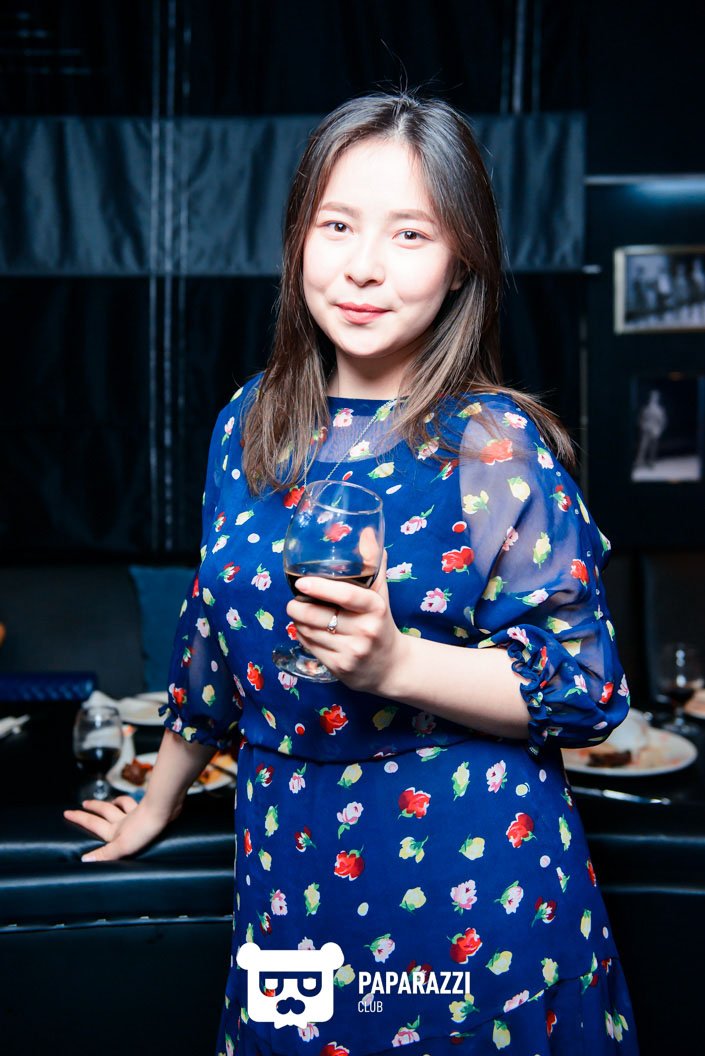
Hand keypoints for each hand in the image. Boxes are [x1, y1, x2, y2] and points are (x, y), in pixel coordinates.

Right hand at [63, 795, 181, 862]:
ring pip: (120, 805)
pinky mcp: (148, 810)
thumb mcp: (122, 846)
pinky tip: (134, 802)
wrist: (163, 810)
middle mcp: (122, 820)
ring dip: (113, 802)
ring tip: (109, 801)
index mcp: (114, 831)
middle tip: (83, 803)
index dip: (79, 818)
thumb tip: (84, 860)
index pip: (92, 824)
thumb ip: (104, 854)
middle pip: (104, 811)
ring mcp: (135, 814)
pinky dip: (132, 802)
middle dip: (92, 808)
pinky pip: (137, 804)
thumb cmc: (142, 830)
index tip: (66, 812)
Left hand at [286, 550, 404, 692]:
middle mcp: (365, 631)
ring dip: (298, 621)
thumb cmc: (381, 622)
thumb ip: (372, 564)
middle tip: (293, 600)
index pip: (346, 595)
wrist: (391, 666)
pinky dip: (303, 637)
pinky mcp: (340, 668)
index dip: (320, 588)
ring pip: (310, 632)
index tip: (301, 582)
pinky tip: (306, 631)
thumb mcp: (380, 594)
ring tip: (299, 614)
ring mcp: (352, 652)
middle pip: (319, 616)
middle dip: (298, 607)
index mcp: (376, 608)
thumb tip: (368, 532)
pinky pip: (310, 647)